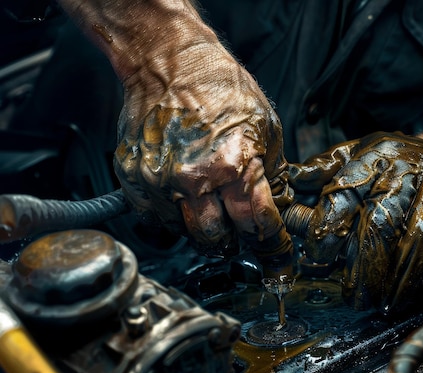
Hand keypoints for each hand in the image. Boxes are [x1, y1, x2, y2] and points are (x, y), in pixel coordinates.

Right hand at [96, 7, 293, 271]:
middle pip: (216, 238)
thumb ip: (271, 169)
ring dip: (199, 226)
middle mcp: (196, 177)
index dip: (269, 241)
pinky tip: (182, 194)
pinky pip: (154, 216)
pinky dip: (171, 213)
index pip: (257, 222)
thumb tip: (277, 202)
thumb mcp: (265, 124)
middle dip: (231, 241)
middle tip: (236, 234)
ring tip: (207, 206)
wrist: (167, 61)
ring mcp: (161, 180)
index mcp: (235, 163)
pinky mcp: (134, 177)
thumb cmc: (217, 85)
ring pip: (183, 231)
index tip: (274, 250)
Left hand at [289, 117, 422, 311]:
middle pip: (381, 223)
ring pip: (419, 236)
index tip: (318, 259)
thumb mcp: (354, 154)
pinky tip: (416, 285)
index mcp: (371, 160)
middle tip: (354, 296)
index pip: (342, 197)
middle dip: (364, 266)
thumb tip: (287, 184)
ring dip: (400, 275)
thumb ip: (321, 171)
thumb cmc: (393, 160)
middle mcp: (405, 172)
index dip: (328, 232)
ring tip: (384, 300)